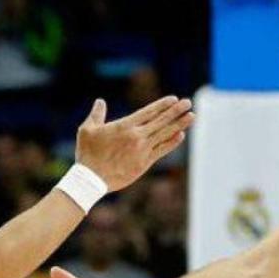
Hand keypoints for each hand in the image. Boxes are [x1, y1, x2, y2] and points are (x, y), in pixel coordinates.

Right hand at [75, 96, 193, 191]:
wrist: (91, 179)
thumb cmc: (87, 153)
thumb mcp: (87, 130)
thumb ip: (96, 114)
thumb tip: (100, 101)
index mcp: (125, 125)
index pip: (149, 111)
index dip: (163, 105)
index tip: (174, 99)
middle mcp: (137, 136)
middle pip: (161, 120)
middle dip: (176, 110)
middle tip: (188, 102)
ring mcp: (142, 150)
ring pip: (165, 134)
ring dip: (179, 124)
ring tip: (191, 116)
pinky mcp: (144, 163)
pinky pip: (162, 150)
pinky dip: (172, 142)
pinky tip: (181, 135)